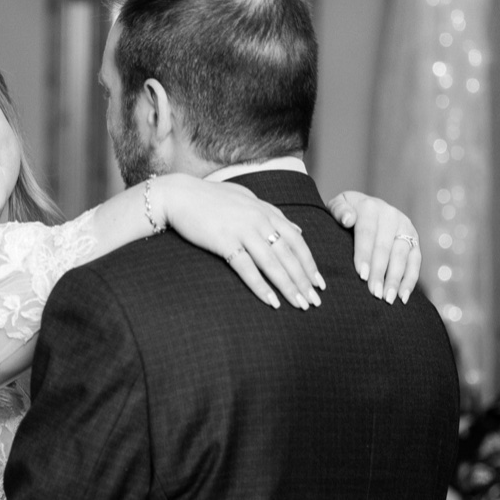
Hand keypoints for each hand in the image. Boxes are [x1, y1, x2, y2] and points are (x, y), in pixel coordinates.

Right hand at [157, 174, 322, 310]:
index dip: (310, 263)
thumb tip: (297, 230)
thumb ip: (273, 214)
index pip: (297, 241)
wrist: (180, 195)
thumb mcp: (248, 199)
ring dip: (288, 286)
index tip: (319, 282)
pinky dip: (261, 286)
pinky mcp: (224, 242)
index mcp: (266, 212)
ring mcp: (242, 231)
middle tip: (314, 301)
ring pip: (273, 263)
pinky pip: (247, 269)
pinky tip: (271, 301)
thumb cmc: (211, 198)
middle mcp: (259, 221)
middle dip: (304, 280)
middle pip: (289, 255)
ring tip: (300, 304)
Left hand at [328, 191, 421, 303]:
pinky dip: (410, 280)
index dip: (364, 254)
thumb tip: (348, 220)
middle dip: (379, 272)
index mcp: (370, 207)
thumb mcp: (336, 204)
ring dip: (395, 279)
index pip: (367, 233)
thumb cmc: (343, 212)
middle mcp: (391, 215)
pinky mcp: (414, 239)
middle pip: (385, 247)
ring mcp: (405, 227)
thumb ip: (338, 210)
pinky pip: (415, 261)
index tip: (361, 275)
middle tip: (374, 294)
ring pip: (402, 256)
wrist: (362, 206)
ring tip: (387, 299)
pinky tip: (402, 297)